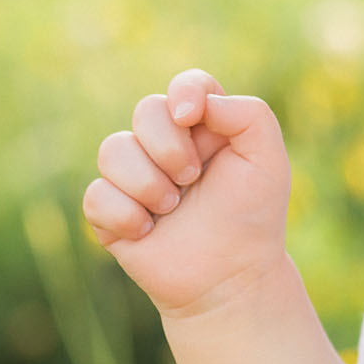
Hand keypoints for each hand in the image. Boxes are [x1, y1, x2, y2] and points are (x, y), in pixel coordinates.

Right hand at [83, 70, 291, 318]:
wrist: (229, 277)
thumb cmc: (252, 216)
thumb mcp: (267, 159)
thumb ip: (248, 114)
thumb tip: (193, 104)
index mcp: (207, 127)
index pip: (188, 85)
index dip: (184, 92)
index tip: (189, 117)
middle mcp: (167, 144)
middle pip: (145, 110)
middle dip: (168, 147)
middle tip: (192, 179)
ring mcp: (135, 175)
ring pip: (112, 149)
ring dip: (147, 184)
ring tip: (173, 208)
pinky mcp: (109, 210)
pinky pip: (96, 194)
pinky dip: (125, 215)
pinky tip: (148, 231)